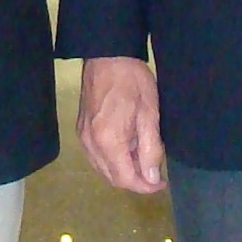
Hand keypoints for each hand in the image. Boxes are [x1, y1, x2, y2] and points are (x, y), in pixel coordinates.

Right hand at [78, 57, 166, 193]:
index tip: (161, 182)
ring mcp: (82, 137)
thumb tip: (152, 177)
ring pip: (103, 169)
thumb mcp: (150, 114)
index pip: (125, 179)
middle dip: (135, 180)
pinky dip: (112, 160)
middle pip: (112, 178)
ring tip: (142, 158)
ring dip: (123, 171)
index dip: (145, 186)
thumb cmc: (133, 81)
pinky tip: (126, 147)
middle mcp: (91, 144)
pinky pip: (96, 156)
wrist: (107, 55)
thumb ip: (150, 149)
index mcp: (108, 141)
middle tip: (155, 171)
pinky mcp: (80, 129)